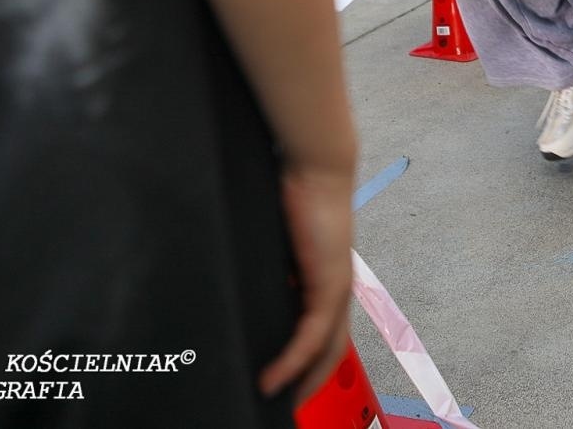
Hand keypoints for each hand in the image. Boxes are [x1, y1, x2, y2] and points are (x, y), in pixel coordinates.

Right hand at [257, 165, 352, 399]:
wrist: (313, 167)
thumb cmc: (291, 194)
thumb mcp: (272, 242)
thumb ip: (265, 268)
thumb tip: (237, 288)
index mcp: (321, 279)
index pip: (316, 333)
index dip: (301, 363)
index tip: (275, 383)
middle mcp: (334, 288)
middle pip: (327, 352)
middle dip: (306, 383)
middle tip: (280, 405)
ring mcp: (335, 288)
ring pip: (324, 350)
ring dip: (302, 381)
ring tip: (276, 401)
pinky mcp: (329, 284)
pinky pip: (312, 336)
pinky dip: (293, 362)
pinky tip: (273, 379)